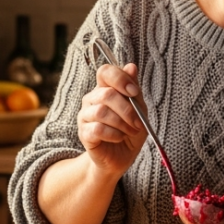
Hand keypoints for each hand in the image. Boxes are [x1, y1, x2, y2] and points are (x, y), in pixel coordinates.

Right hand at [78, 62, 147, 177]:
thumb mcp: (139, 110)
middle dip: (127, 110)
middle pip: (106, 94)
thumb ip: (134, 90)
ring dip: (122, 123)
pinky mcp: (83, 133)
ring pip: (102, 112)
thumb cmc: (130, 132)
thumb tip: (131, 66)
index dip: (120, 78)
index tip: (134, 92)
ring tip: (130, 131)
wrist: (121, 157)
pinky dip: (114, 134)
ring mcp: (85, 115)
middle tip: (138, 123)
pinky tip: (119, 138)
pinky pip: (98, 129)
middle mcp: (92, 99)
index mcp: (105, 89)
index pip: (105, 71)